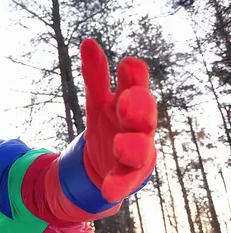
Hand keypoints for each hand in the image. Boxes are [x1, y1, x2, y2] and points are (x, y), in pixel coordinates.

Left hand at [80, 39, 156, 201]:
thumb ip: (95, 76)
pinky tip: (107, 189)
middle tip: (127, 101)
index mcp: (129, 104)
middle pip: (144, 115)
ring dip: (132, 146)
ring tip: (119, 145)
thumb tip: (88, 42)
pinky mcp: (129, 176)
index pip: (136, 86)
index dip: (133, 76)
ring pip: (141, 149)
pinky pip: (126, 181)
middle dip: (138, 107)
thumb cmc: (108, 125)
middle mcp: (138, 127)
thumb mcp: (97, 101)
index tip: (127, 64)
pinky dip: (117, 185)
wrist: (102, 163)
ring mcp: (137, 152)